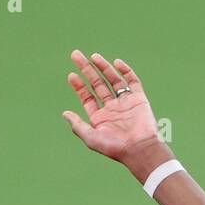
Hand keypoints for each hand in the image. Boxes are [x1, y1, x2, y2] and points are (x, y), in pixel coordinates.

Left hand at [61, 50, 165, 170]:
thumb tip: (64, 113)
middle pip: (98, 84)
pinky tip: (117, 63)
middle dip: (87, 70)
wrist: (140, 149)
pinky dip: (126, 72)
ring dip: (104, 67)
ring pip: (114, 80)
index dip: (79, 86)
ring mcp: (126, 103)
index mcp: (101, 118)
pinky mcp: (139, 100)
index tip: (71, 75)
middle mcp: (113, 109)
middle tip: (76, 54)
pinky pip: (133, 82)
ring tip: (93, 56)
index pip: (88, 98)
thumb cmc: (116, 148)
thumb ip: (77, 125)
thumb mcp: (91, 138)